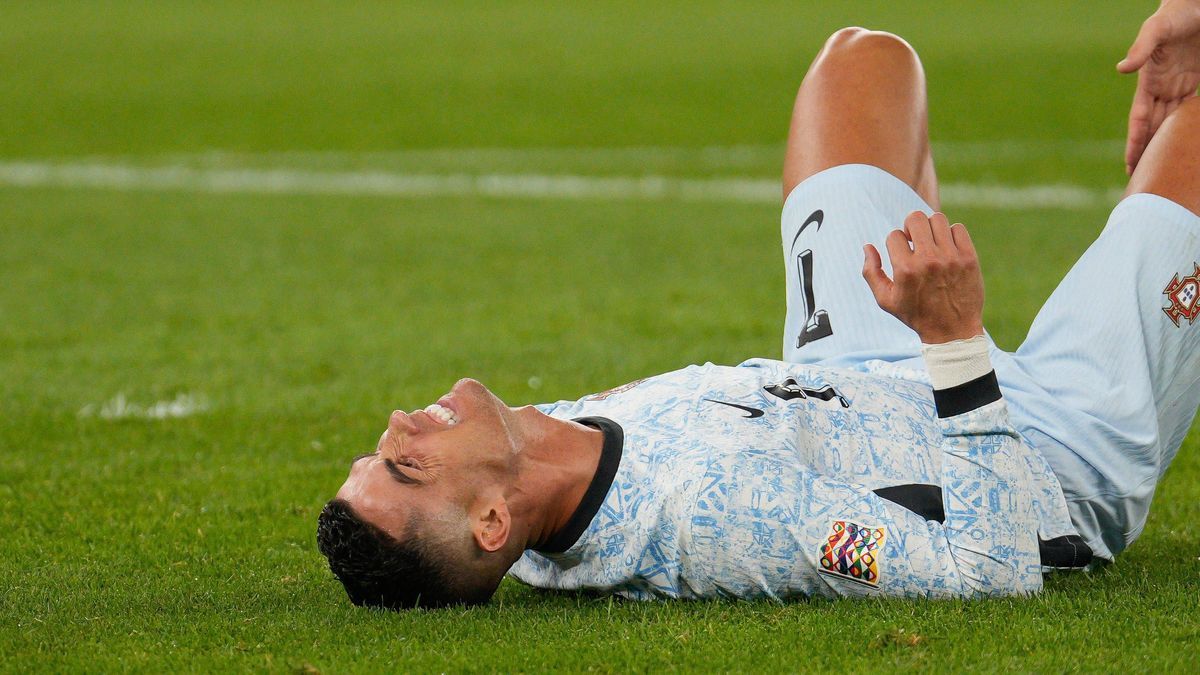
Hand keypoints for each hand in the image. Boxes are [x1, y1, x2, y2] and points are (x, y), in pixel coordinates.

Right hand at [862, 211, 984, 343]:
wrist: (952, 331)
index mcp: (905, 270)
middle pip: (916, 218)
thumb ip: (871, 272)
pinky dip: (950, 234)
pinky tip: (947, 248)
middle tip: (914, 240)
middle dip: (911, 226)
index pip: (895, 235)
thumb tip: (867, 246)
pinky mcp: (969, 258)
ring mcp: (951, 258)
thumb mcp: (885, 300)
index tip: (901, 254)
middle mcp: (928, 261)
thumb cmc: (915, 315)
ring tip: (931, 242)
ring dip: (931, 228)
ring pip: (938, 219)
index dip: (895, 243)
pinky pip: (958, 229)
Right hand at [1118, 0, 1199, 173]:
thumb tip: (1121, 69)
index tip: (1130, 166)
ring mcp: (1177, 84)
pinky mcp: (1193, 80)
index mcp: (1149, 80)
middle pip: (1152, 128)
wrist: (1195, 3)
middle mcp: (1161, 88)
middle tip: (1143, 180)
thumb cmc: (1177, 12)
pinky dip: (1184, 128)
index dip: (1135, 143)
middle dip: (1145, 152)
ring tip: (1159, 168)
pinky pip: (1187, 110)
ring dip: (1163, 144)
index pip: (1139, 120)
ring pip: (1169, 123)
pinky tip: (1184, 143)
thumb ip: (1141, 47)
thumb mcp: (1157, 28)